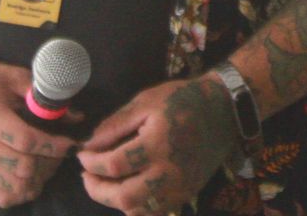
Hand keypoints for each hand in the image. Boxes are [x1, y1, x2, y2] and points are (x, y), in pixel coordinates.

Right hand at [0, 62, 75, 207]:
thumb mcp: (17, 79)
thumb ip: (45, 98)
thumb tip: (77, 117)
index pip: (26, 140)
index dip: (54, 146)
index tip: (72, 144)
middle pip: (23, 167)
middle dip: (49, 162)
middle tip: (60, 154)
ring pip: (15, 186)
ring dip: (37, 179)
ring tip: (47, 165)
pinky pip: (1, 197)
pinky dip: (21, 192)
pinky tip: (31, 178)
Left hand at [78, 76, 237, 215]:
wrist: (224, 110)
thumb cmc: (183, 100)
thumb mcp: (147, 101)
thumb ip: (115, 124)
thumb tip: (88, 144)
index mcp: (158, 143)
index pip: (114, 165)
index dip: (91, 163)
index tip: (82, 154)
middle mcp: (169, 171)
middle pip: (123, 196)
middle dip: (97, 189)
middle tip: (87, 176)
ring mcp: (180, 186)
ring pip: (137, 210)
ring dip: (114, 200)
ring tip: (106, 184)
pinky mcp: (186, 193)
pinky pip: (155, 212)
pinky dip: (136, 208)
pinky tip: (129, 192)